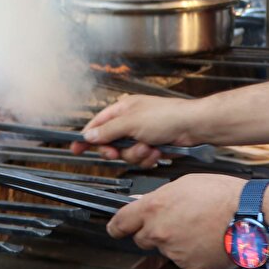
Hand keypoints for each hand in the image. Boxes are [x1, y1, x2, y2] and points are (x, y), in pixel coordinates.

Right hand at [69, 95, 197, 166]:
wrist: (193, 127)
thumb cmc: (166, 116)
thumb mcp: (131, 122)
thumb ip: (108, 131)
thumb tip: (89, 136)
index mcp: (123, 109)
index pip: (98, 124)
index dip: (87, 137)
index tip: (76, 148)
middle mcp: (131, 122)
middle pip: (111, 143)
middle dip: (118, 150)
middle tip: (118, 151)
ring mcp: (142, 135)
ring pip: (126, 154)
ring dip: (137, 154)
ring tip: (149, 147)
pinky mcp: (152, 147)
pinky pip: (141, 159)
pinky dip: (148, 158)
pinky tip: (157, 151)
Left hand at [107, 174, 242, 268]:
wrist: (248, 217)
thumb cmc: (222, 195)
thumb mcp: (184, 183)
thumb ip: (160, 197)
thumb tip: (147, 204)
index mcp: (155, 208)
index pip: (121, 222)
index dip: (116, 226)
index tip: (115, 228)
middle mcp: (160, 231)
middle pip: (141, 238)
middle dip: (150, 232)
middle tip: (172, 222)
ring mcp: (173, 251)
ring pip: (164, 249)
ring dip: (174, 241)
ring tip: (197, 227)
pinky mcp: (188, 265)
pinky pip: (182, 259)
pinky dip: (190, 252)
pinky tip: (204, 238)